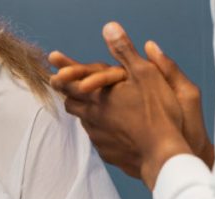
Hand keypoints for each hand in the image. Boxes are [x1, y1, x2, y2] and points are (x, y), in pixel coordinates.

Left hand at [47, 22, 193, 188]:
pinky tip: (110, 129)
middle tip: (66, 88)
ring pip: (83, 121)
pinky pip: (97, 138)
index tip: (52, 73)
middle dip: (68, 95)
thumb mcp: (145, 74)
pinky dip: (100, 130)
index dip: (61, 77)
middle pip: (71, 104)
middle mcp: (92, 117)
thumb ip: (125, 51)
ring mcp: (98, 136)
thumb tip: (109, 27)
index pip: (69, 84)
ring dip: (83, 112)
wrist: (162, 155)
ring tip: (88, 106)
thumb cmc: (157, 112)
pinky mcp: (106, 152)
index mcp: (98, 96)